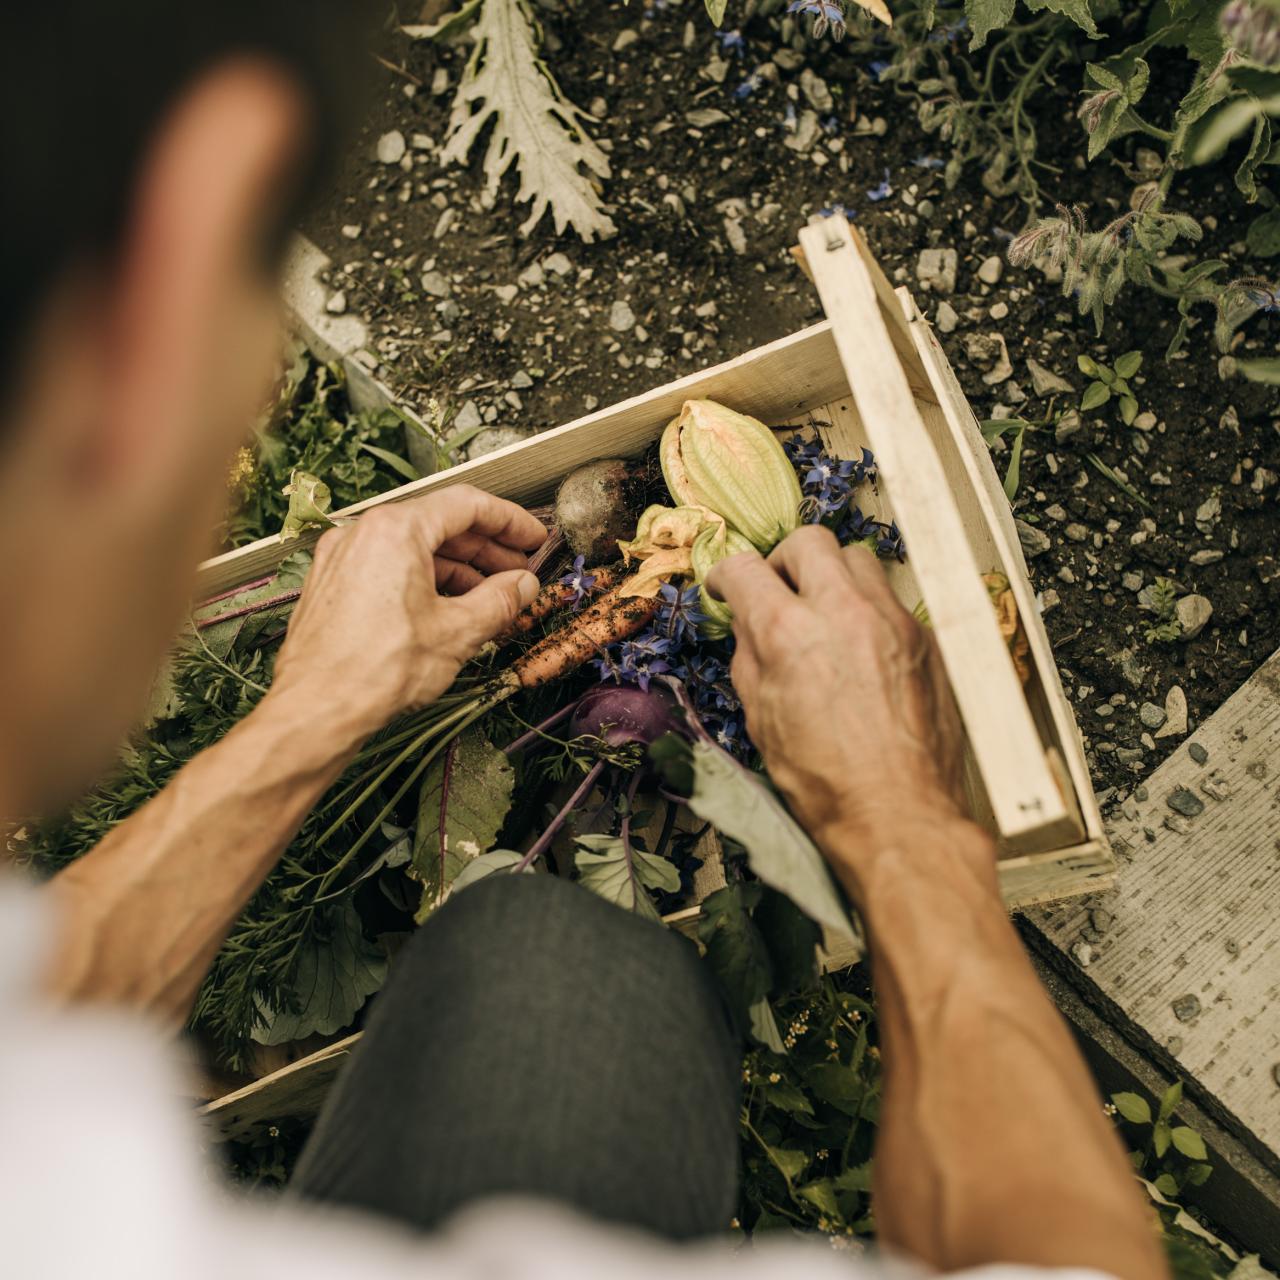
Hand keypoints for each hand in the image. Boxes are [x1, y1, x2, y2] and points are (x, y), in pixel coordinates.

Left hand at [269, 486, 545, 741]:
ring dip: (458, 568)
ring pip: (414, 549)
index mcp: (395, 529)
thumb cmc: (377, 670)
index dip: (509, 521)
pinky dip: (425, 581)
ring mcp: (342, 558)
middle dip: (485, 549)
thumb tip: (523, 585)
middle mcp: (363, 533)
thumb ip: (499, 600)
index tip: (533, 538)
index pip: (467, 505)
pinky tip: (449, 609)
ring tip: (490, 597)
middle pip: (439, 524)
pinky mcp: (332, 585)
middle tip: (519, 572)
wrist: (316, 710)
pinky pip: (389, 568)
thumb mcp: (457, 632)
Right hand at [707, 525, 971, 871]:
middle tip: (779, 590)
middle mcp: (844, 612)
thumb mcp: (762, 720)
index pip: (745, 568)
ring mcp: (893, 621)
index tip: (726, 587)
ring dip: (833, 578)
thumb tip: (749, 624)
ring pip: (858, 560)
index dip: (726, 575)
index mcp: (789, 633)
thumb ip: (752, 658)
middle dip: (784, 560)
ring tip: (825, 615)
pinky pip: (892, 602)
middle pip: (808, 542)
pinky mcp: (927, 640)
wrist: (900, 814)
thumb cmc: (827, 782)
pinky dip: (870, 613)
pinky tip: (863, 652)